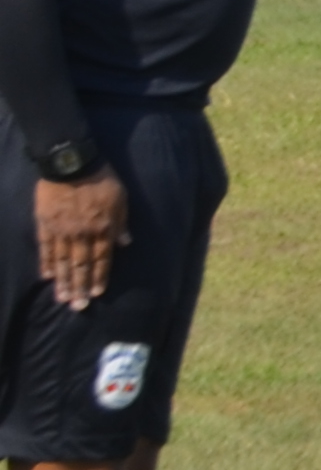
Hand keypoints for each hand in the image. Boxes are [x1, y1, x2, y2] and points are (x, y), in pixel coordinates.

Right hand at [34, 171, 124, 313]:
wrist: (71, 163)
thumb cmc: (102, 179)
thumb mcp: (121, 200)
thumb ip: (122, 224)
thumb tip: (125, 244)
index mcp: (103, 229)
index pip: (102, 260)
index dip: (99, 278)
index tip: (96, 294)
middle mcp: (82, 234)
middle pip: (81, 265)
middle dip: (80, 287)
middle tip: (78, 306)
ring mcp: (62, 230)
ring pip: (63, 261)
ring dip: (63, 281)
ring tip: (62, 298)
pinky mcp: (45, 224)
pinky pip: (46, 248)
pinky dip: (47, 263)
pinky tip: (48, 276)